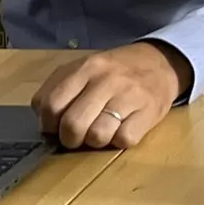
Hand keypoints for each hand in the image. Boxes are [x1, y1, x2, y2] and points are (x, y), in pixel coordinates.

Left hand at [33, 41, 190, 149]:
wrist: (160, 63)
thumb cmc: (115, 71)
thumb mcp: (84, 68)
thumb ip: (59, 88)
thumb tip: (43, 119)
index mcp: (86, 68)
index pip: (50, 105)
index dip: (48, 124)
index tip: (55, 127)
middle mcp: (106, 80)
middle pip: (72, 125)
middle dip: (70, 139)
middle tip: (77, 136)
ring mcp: (129, 95)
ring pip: (97, 136)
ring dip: (96, 141)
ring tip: (101, 131)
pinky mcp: (149, 111)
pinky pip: (124, 140)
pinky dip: (119, 141)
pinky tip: (121, 130)